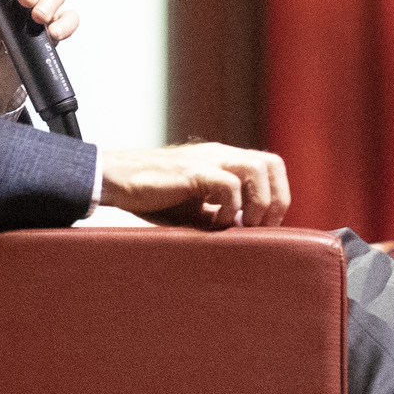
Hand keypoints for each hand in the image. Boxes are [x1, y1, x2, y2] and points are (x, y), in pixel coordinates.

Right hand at [95, 141, 291, 228]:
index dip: (276, 197)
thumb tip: (246, 238)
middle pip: (272, 163)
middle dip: (276, 199)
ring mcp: (207, 160)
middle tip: (260, 227)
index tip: (264, 227)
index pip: (270, 167)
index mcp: (225, 161)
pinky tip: (216, 224)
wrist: (117, 179)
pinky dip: (231, 208)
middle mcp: (221, 155)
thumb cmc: (154, 196)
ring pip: (257, 168)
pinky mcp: (192, 171)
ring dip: (258, 202)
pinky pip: (227, 184)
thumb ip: (221, 216)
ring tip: (242, 226)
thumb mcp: (195, 209)